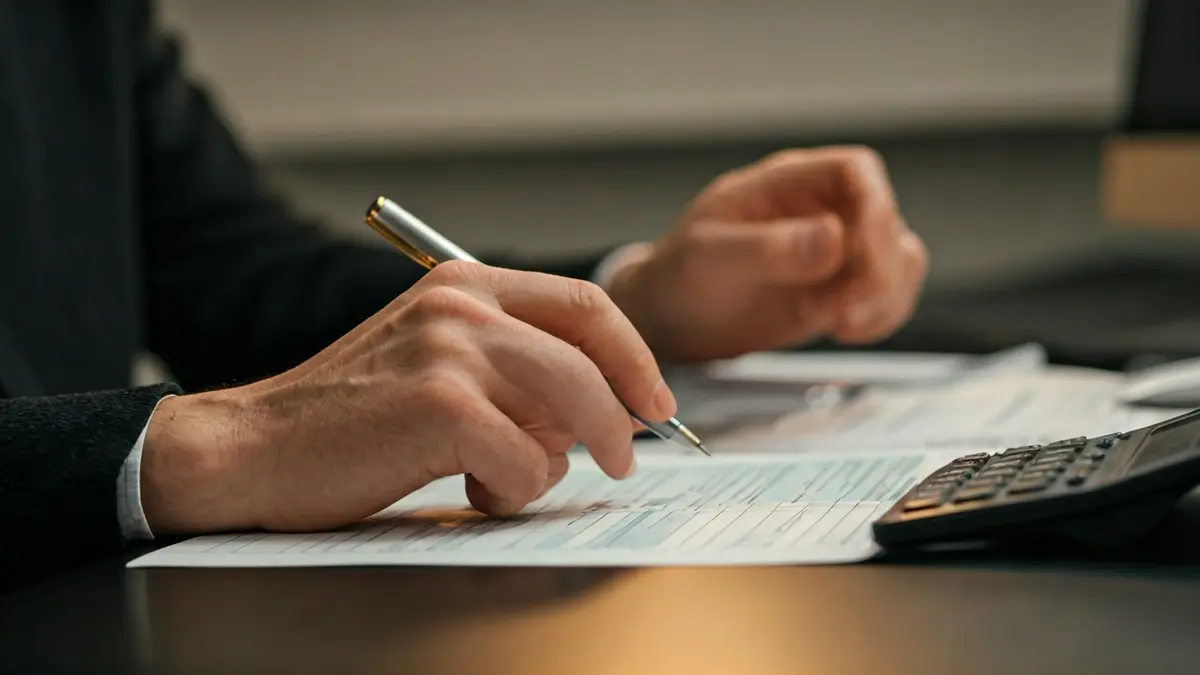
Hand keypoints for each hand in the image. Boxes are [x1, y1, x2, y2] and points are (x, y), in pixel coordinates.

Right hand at [140, 261, 674, 533]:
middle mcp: (463, 303)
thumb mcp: (434, 362)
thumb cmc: (347, 416)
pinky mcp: (442, 406)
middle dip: (624, 415)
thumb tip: (594, 408)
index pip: (585, 303)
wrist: (253, 447)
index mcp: (466, 283)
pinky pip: (527, 460)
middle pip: (591, 352)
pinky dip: (514, 490)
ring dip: (559, 462)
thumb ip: (511, 369)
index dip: (632, 355)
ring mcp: (452, 349)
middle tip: (625, 459)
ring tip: (512, 481)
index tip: (653, 400)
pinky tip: (471, 492)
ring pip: (571, 407)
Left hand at [607, 146, 927, 361]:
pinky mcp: (836, 291)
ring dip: (887, 294)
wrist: (669, 319)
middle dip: (881, 266)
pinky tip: (844, 332)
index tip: (861, 252)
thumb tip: (834, 238)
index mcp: (786, 183)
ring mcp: (834, 253)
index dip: (874, 205)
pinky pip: (884, 296)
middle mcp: (818, 210)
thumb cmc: (679, 275)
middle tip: (850, 309)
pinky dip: (881, 316)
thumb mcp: (710, 257)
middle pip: (885, 219)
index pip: (856, 171)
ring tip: (843, 324)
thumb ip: (770, 248)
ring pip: (897, 259)